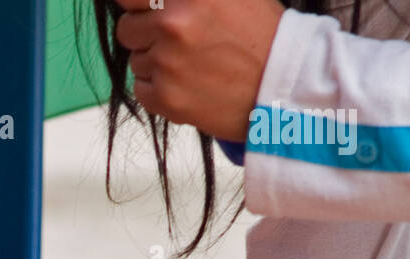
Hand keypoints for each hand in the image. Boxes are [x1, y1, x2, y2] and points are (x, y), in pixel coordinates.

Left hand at [114, 0, 283, 141]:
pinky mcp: (167, 98)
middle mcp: (172, 23)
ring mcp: (167, 63)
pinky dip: (159, 90)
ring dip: (155, 64)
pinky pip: (141, 90)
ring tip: (192, 64)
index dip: (137, 4)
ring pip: (136, 61)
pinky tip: (188, 84)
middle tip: (178, 41)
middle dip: (146, 34)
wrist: (283, 83)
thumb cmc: (259, 32)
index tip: (146, 10)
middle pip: (126, 29)